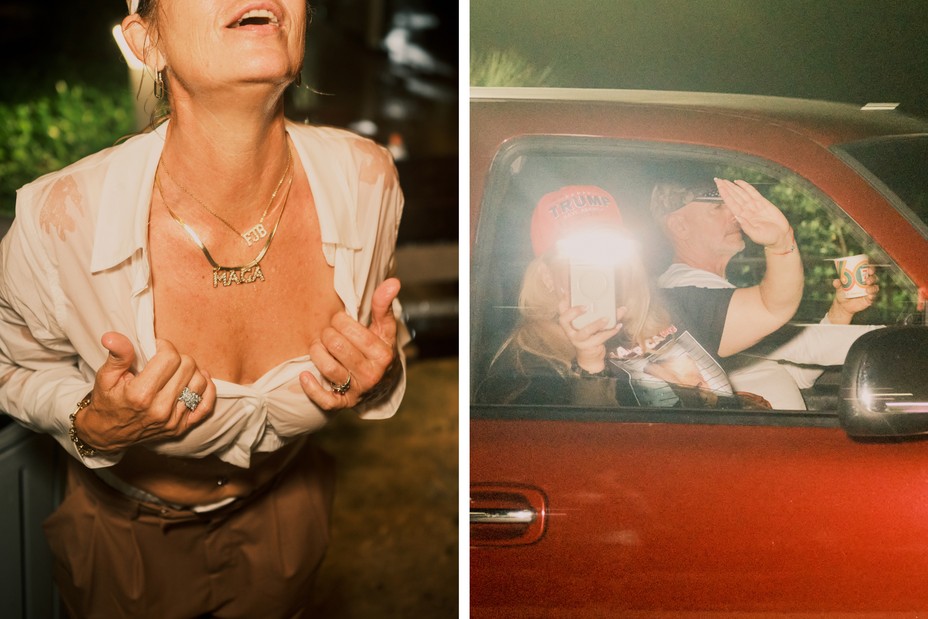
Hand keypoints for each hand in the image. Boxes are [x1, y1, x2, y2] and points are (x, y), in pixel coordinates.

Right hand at [73, 332, 215, 452]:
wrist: (107, 435)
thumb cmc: (107, 402)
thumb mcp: (105, 377)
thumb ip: (117, 356)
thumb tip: (112, 336)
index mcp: (140, 394)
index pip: (170, 357)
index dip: (164, 346)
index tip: (155, 348)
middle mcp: (160, 409)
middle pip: (188, 367)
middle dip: (177, 357)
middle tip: (163, 361)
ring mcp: (173, 420)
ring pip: (200, 382)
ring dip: (191, 372)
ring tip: (176, 371)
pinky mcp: (181, 428)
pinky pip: (206, 405)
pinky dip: (207, 390)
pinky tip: (197, 380)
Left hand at [300, 278, 400, 409]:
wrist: (384, 384)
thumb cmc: (380, 349)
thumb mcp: (384, 329)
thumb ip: (383, 305)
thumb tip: (392, 282)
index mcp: (383, 353)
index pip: (350, 329)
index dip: (339, 320)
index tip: (340, 320)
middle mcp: (372, 374)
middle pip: (336, 345)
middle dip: (327, 334)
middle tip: (329, 333)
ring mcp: (358, 390)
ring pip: (327, 367)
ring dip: (316, 352)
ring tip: (319, 346)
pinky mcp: (344, 403)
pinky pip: (324, 399)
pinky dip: (311, 387)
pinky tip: (304, 375)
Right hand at [557, 299, 626, 372]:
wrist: (590, 355)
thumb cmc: (590, 334)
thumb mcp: (592, 323)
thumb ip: (604, 314)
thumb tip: (622, 307)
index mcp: (568, 321)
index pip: (561, 309)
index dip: (563, 300)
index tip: (567, 291)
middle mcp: (570, 330)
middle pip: (564, 320)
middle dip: (574, 312)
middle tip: (586, 307)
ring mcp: (578, 339)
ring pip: (585, 331)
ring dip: (596, 324)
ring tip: (607, 318)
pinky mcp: (588, 346)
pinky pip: (600, 338)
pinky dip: (610, 331)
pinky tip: (618, 326)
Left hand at [715, 179, 791, 249]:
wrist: (780, 236)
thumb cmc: (768, 238)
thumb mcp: (756, 234)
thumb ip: (747, 226)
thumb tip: (737, 216)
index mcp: (743, 217)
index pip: (731, 203)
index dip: (724, 194)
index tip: (718, 187)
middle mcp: (746, 210)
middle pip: (734, 196)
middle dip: (726, 188)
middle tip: (718, 180)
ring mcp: (754, 205)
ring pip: (741, 193)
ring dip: (733, 186)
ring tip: (725, 180)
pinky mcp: (763, 202)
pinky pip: (752, 192)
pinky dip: (746, 186)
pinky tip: (738, 182)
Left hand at [828, 271, 878, 323]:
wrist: (843, 305)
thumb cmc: (842, 293)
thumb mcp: (839, 288)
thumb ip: (838, 284)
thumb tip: (836, 281)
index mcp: (862, 278)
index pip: (869, 271)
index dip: (871, 269)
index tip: (869, 269)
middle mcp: (867, 283)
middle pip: (874, 278)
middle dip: (872, 278)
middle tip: (867, 280)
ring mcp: (869, 291)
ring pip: (875, 287)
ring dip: (873, 287)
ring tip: (867, 289)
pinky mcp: (869, 299)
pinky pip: (873, 296)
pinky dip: (872, 295)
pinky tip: (869, 295)